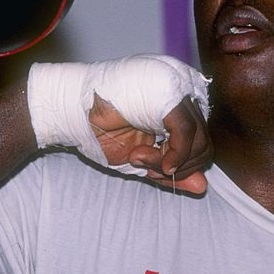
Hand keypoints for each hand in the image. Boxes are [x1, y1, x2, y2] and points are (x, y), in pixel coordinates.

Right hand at [89, 93, 211, 193]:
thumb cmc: (101, 130)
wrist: (69, 110)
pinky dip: (174, 154)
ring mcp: (177, 88)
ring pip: (198, 139)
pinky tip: (150, 158)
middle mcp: (183, 92)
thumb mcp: (142, 158)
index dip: (181, 166)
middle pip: (204, 142)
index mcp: (178, 104)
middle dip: (178, 167)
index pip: (200, 142)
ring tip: (138, 158)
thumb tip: (202, 186)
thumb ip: (171, 170)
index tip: (152, 171)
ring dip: (170, 161)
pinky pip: (186, 131)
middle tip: (147, 168)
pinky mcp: (168, 92)